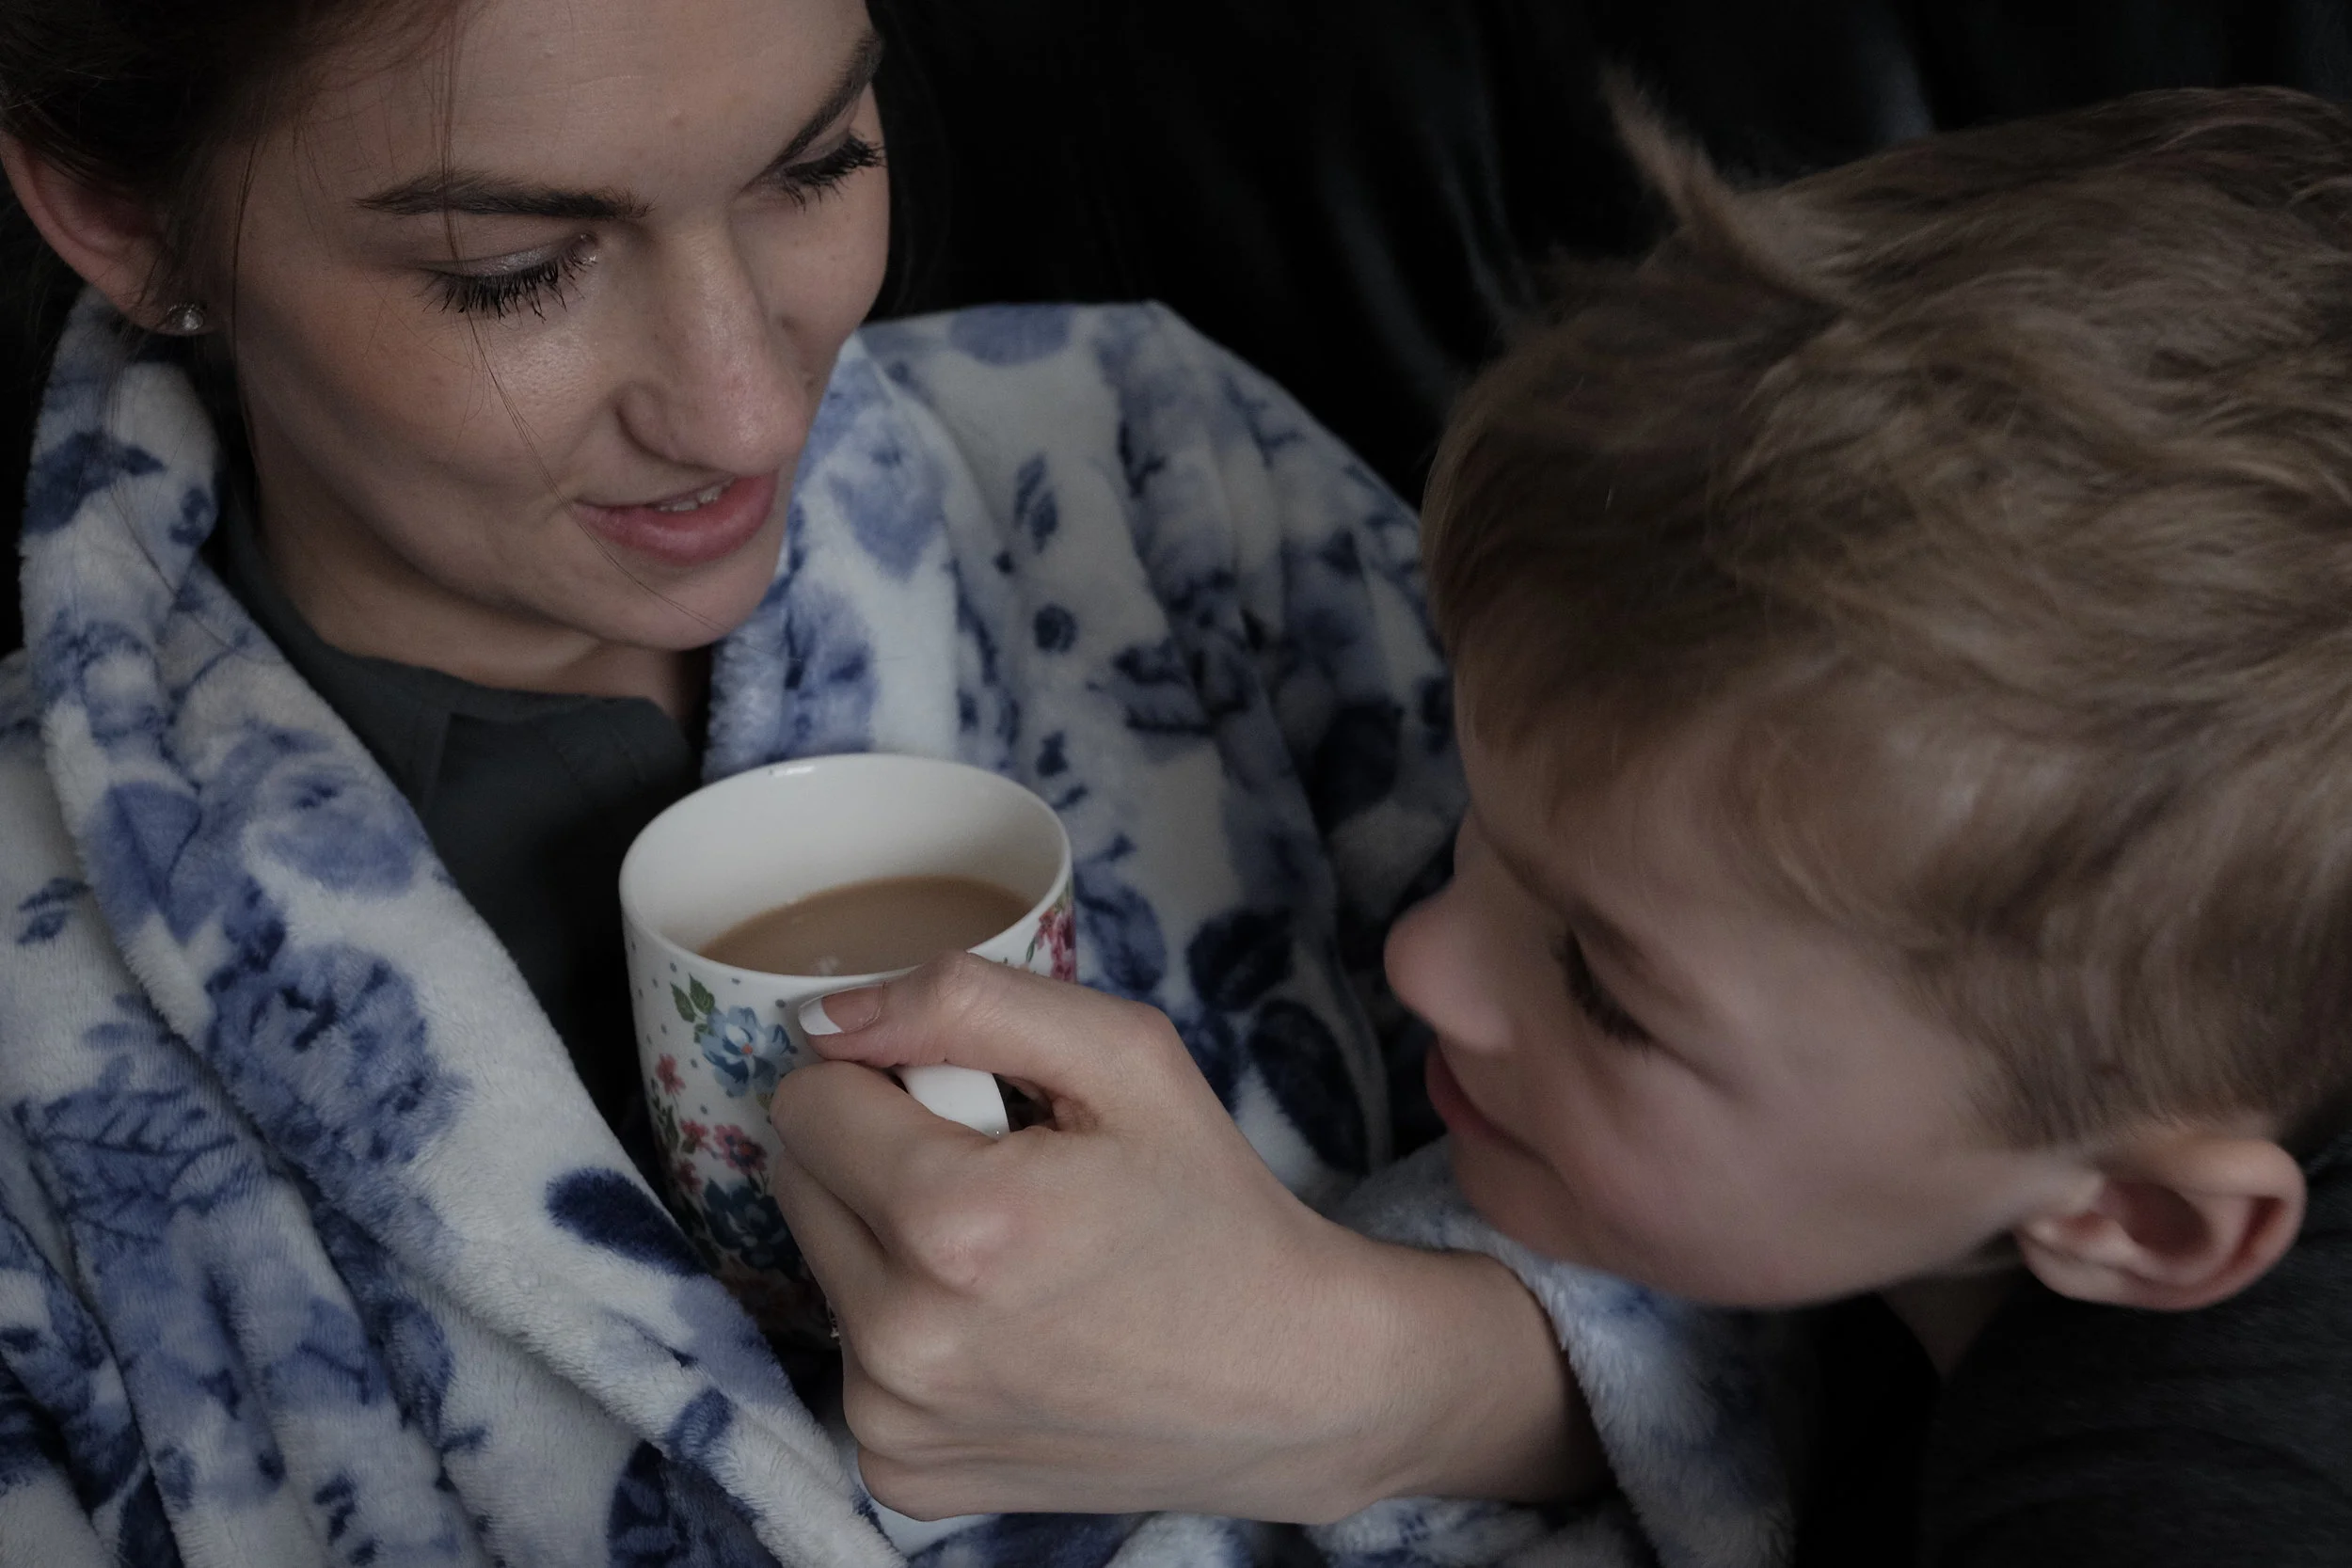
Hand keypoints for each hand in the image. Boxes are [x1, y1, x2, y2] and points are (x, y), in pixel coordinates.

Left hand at [765, 953, 1598, 1522]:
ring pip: (823, 1269)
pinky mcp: (902, 1476)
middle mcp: (904, 1339)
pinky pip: (852, 1361)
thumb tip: (823, 1020)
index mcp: (954, 1223)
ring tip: (1013, 1258)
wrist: (1290, 1383)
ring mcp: (895, 1422)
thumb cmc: (1213, 1208)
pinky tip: (1008, 1333)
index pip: (806, 1103)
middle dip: (880, 1156)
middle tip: (1004, 1178)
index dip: (887, 1081)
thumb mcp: (1125, 1056)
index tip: (969, 1104)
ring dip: (891, 1244)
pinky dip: (911, 1331)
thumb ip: (963, 1002)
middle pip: (797, 1183)